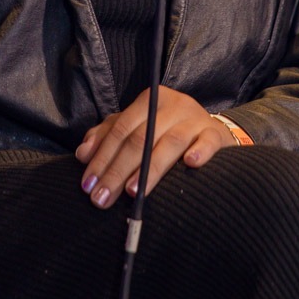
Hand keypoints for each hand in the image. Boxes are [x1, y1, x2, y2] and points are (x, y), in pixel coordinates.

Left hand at [75, 89, 239, 208]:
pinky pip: (208, 142)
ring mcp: (195, 119)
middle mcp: (172, 105)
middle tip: (102, 197)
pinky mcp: (215, 134)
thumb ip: (108, 136)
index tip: (88, 184)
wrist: (211, 131)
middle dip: (117, 171)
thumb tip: (82, 154)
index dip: (101, 157)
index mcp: (149, 101)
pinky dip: (199, 152)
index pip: (120, 130)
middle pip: (140, 139)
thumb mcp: (137, 127)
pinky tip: (190, 164)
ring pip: (170, 143)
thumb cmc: (167, 131)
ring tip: (131, 192)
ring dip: (149, 169)